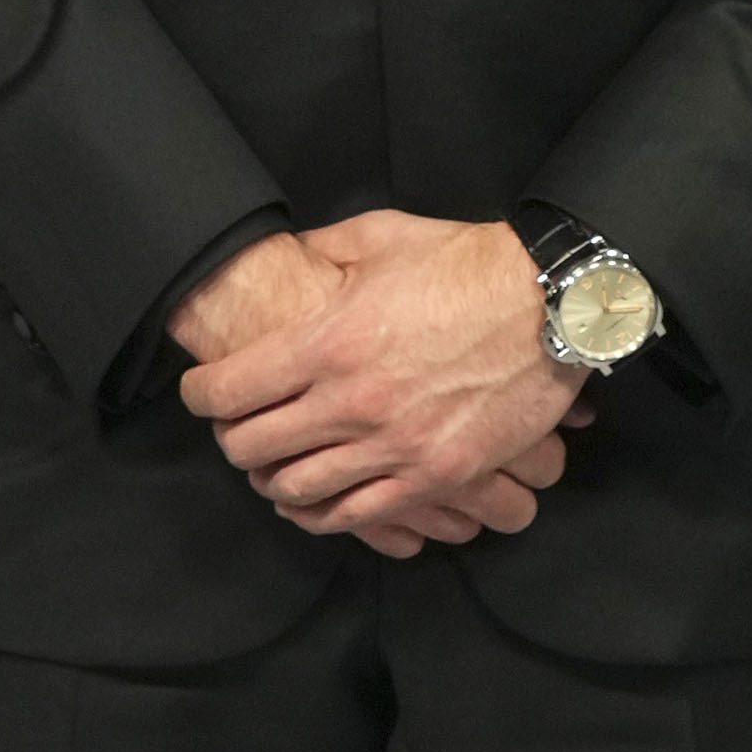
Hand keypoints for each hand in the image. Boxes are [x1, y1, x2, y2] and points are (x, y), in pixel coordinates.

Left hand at [178, 209, 582, 555]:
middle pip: (251, 446)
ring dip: (273, 481)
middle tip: (235, 429)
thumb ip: (322, 250)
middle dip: (231, 439)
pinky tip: (317, 505)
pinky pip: (360, 516)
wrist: (552, 300)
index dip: (199, 395)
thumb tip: (289, 254)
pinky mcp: (436, 475)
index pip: (227, 390)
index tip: (199, 392)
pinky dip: (326, 516)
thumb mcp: (382, 235)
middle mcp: (351, 401)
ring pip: (298, 489)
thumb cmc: (469, 263)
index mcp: (327, 341)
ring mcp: (394, 446)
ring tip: (272, 468)